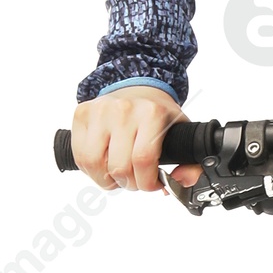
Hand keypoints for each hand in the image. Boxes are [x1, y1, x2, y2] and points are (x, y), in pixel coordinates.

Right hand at [71, 85, 199, 192]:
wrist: (137, 88)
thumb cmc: (157, 114)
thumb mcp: (181, 133)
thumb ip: (192, 162)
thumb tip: (181, 180)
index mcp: (151, 113)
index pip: (143, 160)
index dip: (147, 182)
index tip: (152, 184)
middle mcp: (124, 109)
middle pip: (119, 167)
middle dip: (129, 183)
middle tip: (134, 180)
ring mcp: (100, 111)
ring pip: (94, 164)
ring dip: (106, 179)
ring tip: (117, 175)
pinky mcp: (82, 114)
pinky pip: (80, 156)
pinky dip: (90, 169)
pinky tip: (103, 165)